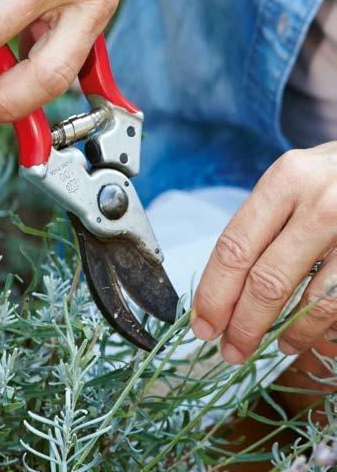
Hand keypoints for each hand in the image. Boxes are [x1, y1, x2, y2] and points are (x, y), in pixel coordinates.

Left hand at [191, 143, 336, 363]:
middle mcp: (318, 202)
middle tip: (225, 349)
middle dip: (238, 322)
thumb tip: (226, 278)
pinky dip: (309, 329)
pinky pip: (334, 303)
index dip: (214, 291)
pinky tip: (293, 339)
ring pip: (303, 298)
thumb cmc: (336, 176)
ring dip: (273, 332)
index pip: (235, 246)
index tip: (201, 321)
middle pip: (264, 278)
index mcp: (286, 180)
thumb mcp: (298, 179)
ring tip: (251, 348)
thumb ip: (266, 218)